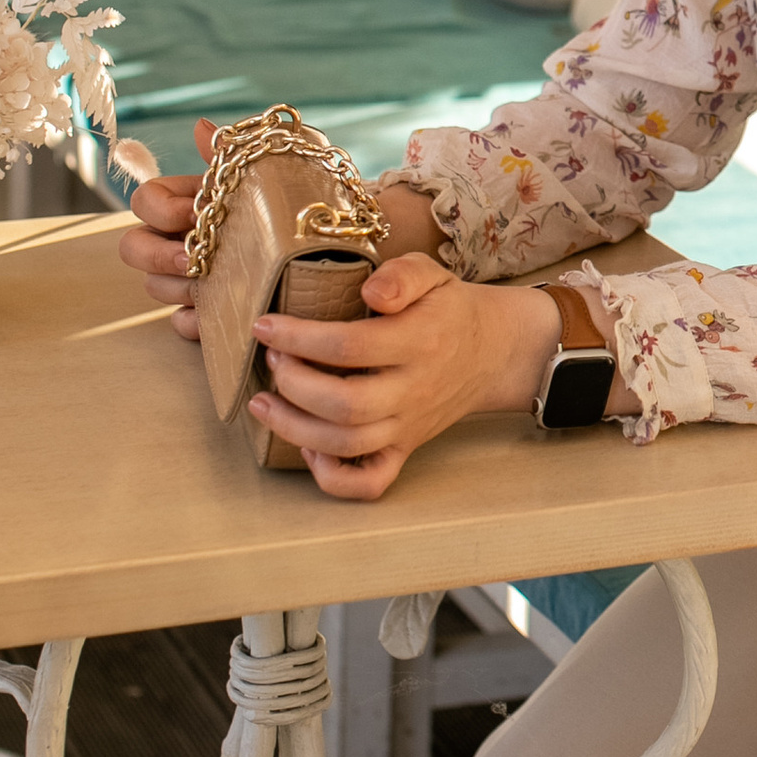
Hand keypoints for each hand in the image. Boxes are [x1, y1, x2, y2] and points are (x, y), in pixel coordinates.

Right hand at [116, 120, 439, 340]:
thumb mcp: (284, 164)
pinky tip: (215, 318)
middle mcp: (186, 238)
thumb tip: (203, 129)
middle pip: (135, 248)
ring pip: (156, 286)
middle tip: (195, 261)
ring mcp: (199, 277)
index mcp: (194, 199)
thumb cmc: (310, 197)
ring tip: (210, 287)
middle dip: (157, 255)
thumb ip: (242, 150)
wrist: (350, 239)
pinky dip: (194, 322)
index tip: (192, 214)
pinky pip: (184, 324)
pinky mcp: (218, 312)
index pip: (146, 202)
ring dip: (175, 288)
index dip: (159, 209)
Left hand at [249, 262, 560, 496]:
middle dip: (293, 384)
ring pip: (347, 445)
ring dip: (295, 429)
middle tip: (272, 359)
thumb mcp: (432, 274)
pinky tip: (307, 450)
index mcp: (418, 342)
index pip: (349, 347)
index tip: (265, 326)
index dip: (298, 338)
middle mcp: (413, 391)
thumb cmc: (449, 309)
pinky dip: (333, 478)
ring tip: (263, 403)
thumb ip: (402, 275)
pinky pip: (371, 482)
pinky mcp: (405, 448)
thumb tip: (370, 291)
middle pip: (344, 405)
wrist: (493, 352)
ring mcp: (408, 426)